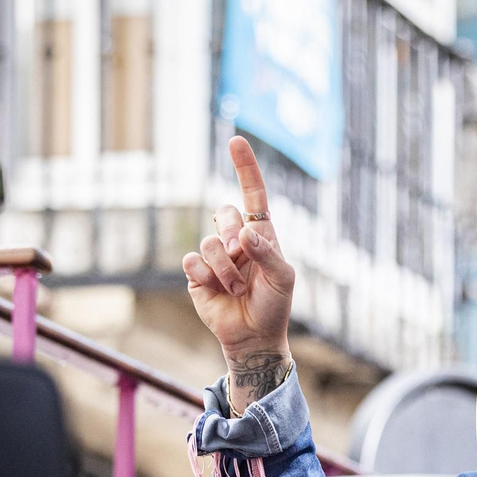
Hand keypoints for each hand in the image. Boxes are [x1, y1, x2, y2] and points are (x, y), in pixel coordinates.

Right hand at [182, 137, 295, 409]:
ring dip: (226, 269)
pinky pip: (192, 261)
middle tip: (245, 261)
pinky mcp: (196, 273)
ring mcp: (215, 255)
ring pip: (209, 242)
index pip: (253, 194)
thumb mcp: (283, 278)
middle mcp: (236, 239)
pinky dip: (206, 275)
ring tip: (236, 288)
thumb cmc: (275, 304)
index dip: (245, 168)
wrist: (253, 336)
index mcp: (261, 234)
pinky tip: (216, 289)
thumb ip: (268, 254)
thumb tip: (244, 233)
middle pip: (225, 213)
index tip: (236, 141)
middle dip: (234, 237)